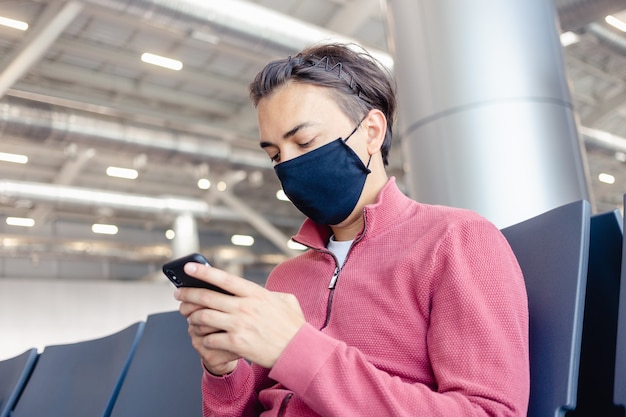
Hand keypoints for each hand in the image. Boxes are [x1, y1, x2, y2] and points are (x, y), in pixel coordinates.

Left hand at [174, 262, 305, 369]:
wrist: (298, 351)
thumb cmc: (293, 326)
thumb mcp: (286, 300)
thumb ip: (270, 293)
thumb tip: (258, 291)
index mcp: (255, 293)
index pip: (224, 279)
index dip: (203, 272)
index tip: (188, 268)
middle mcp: (245, 307)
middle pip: (207, 297)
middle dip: (187, 294)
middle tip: (179, 294)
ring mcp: (239, 325)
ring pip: (204, 317)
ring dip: (193, 317)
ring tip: (190, 318)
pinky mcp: (237, 343)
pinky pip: (210, 338)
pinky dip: (204, 338)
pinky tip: (205, 337)